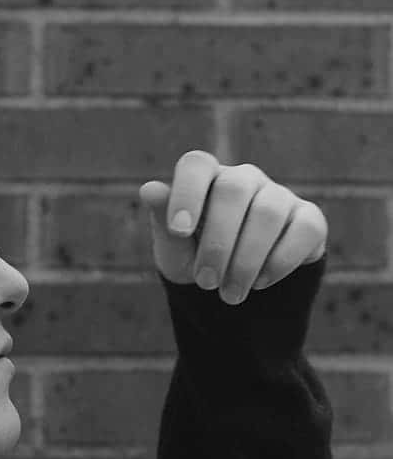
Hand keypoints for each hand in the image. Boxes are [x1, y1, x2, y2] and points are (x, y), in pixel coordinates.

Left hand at [138, 151, 327, 302]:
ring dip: (246, 260)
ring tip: (230, 294)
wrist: (235, 290)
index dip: (186, 192)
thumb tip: (149, 188)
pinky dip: (280, 261)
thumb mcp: (175, 252)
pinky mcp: (309, 220)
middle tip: (206, 283)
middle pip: (232, 189)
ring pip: (267, 212)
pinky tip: (261, 283)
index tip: (178, 231)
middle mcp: (244, 179)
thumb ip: (164, 223)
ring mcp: (279, 196)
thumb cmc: (197, 261)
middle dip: (217, 242)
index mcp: (206, 179)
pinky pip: (303, 229)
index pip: (195, 164)